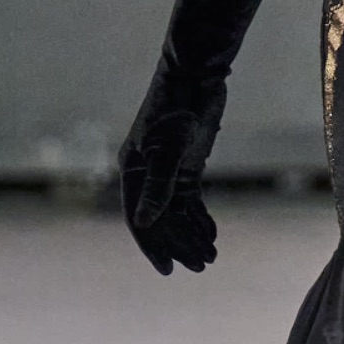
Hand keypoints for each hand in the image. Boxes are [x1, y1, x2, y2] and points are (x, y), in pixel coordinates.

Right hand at [118, 106, 217, 275]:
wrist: (196, 74)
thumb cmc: (177, 106)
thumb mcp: (170, 149)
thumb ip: (158, 185)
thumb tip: (145, 221)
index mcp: (132, 169)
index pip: (139, 218)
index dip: (153, 246)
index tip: (168, 270)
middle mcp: (145, 173)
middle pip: (160, 219)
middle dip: (180, 244)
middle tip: (201, 265)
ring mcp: (166, 169)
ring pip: (177, 212)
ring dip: (192, 234)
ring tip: (211, 256)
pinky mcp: (186, 165)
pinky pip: (190, 199)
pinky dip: (200, 217)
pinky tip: (212, 234)